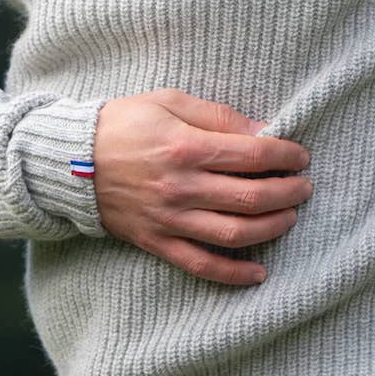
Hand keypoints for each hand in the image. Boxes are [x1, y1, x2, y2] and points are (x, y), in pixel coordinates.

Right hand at [93, 88, 311, 285]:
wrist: (70, 161)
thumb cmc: (123, 123)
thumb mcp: (169, 101)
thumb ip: (217, 117)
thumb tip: (263, 132)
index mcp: (185, 147)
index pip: (252, 156)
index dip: (285, 156)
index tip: (301, 156)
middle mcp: (181, 187)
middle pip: (250, 197)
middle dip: (287, 193)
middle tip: (304, 187)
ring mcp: (170, 219)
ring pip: (234, 234)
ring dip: (272, 228)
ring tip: (290, 217)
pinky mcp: (158, 242)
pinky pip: (201, 265)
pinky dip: (233, 274)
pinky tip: (259, 273)